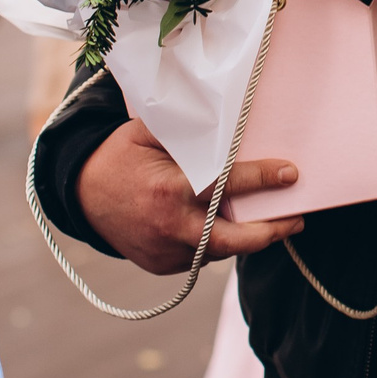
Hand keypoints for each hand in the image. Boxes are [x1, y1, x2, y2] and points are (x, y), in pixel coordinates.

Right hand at [76, 118, 303, 274]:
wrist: (80, 196)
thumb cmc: (120, 156)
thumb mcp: (147, 133)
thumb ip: (185, 129)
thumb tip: (227, 111)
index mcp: (169, 190)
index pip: (226, 186)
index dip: (261, 179)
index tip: (290, 173)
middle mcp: (170, 227)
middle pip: (233, 240)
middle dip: (270, 233)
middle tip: (296, 221)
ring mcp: (165, 252)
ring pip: (220, 251)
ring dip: (246, 238)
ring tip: (273, 222)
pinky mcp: (162, 266)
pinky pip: (200, 257)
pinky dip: (217, 244)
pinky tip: (232, 228)